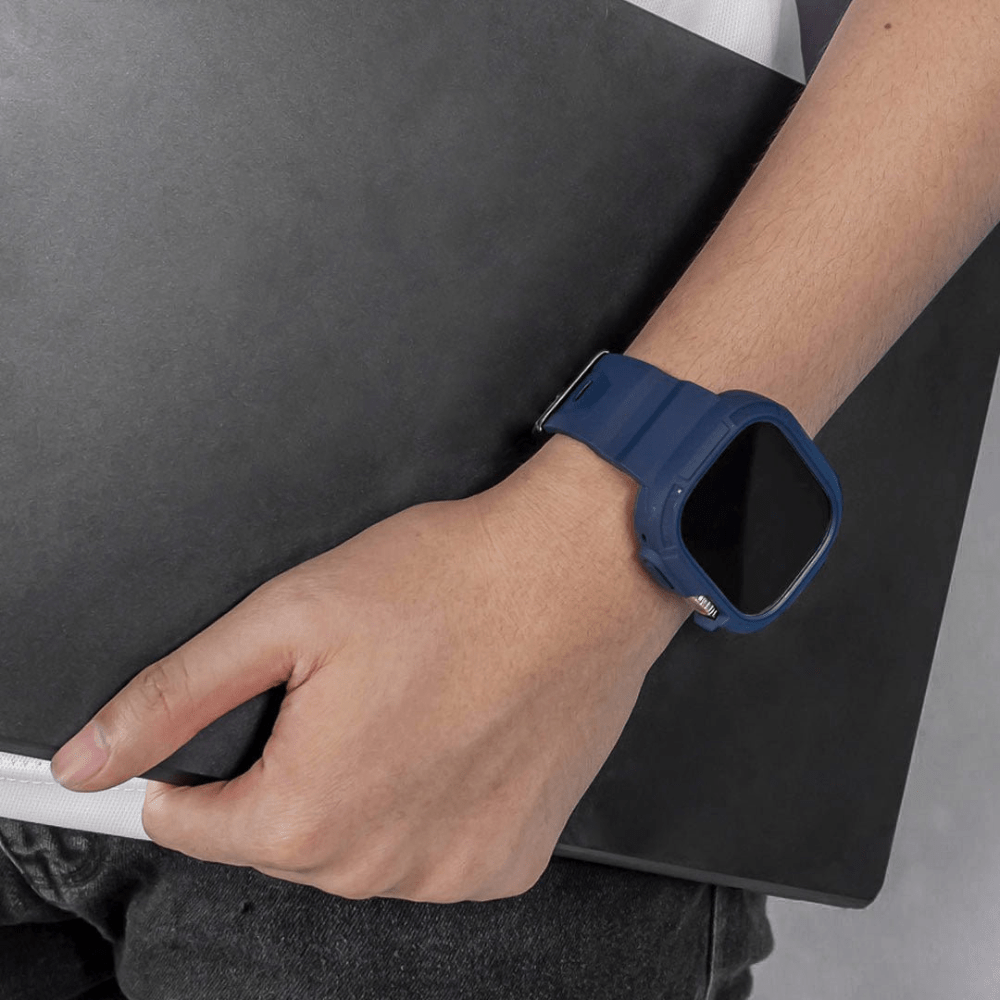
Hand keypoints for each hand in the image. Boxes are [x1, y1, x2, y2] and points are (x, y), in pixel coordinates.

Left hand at [50, 439, 688, 901]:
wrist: (579, 575)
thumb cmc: (453, 584)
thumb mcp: (288, 615)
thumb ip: (176, 695)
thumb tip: (95, 755)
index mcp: (308, 811)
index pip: (190, 826)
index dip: (182, 775)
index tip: (195, 753)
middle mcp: (378, 863)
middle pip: (279, 836)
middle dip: (287, 770)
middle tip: (340, 689)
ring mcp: (451, 871)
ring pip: (356, 848)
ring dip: (361, 791)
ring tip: (406, 706)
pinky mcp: (508, 860)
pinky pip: (430, 852)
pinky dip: (428, 807)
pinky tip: (454, 740)